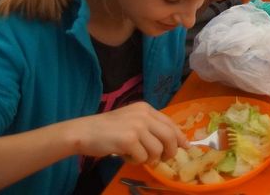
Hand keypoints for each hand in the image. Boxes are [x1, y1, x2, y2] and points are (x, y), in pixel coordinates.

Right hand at [64, 102, 186, 163]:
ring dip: (148, 158)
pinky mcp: (129, 140)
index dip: (180, 136)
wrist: (84, 132)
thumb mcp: (131, 121)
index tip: (186, 146)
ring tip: (136, 156)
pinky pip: (142, 157)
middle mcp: (144, 115)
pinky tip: (124, 155)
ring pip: (157, 150)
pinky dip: (135, 161)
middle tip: (163, 159)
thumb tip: (170, 143)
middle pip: (169, 136)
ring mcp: (137, 126)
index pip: (170, 122)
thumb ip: (148, 127)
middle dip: (170, 151)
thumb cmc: (106, 129)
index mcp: (146, 108)